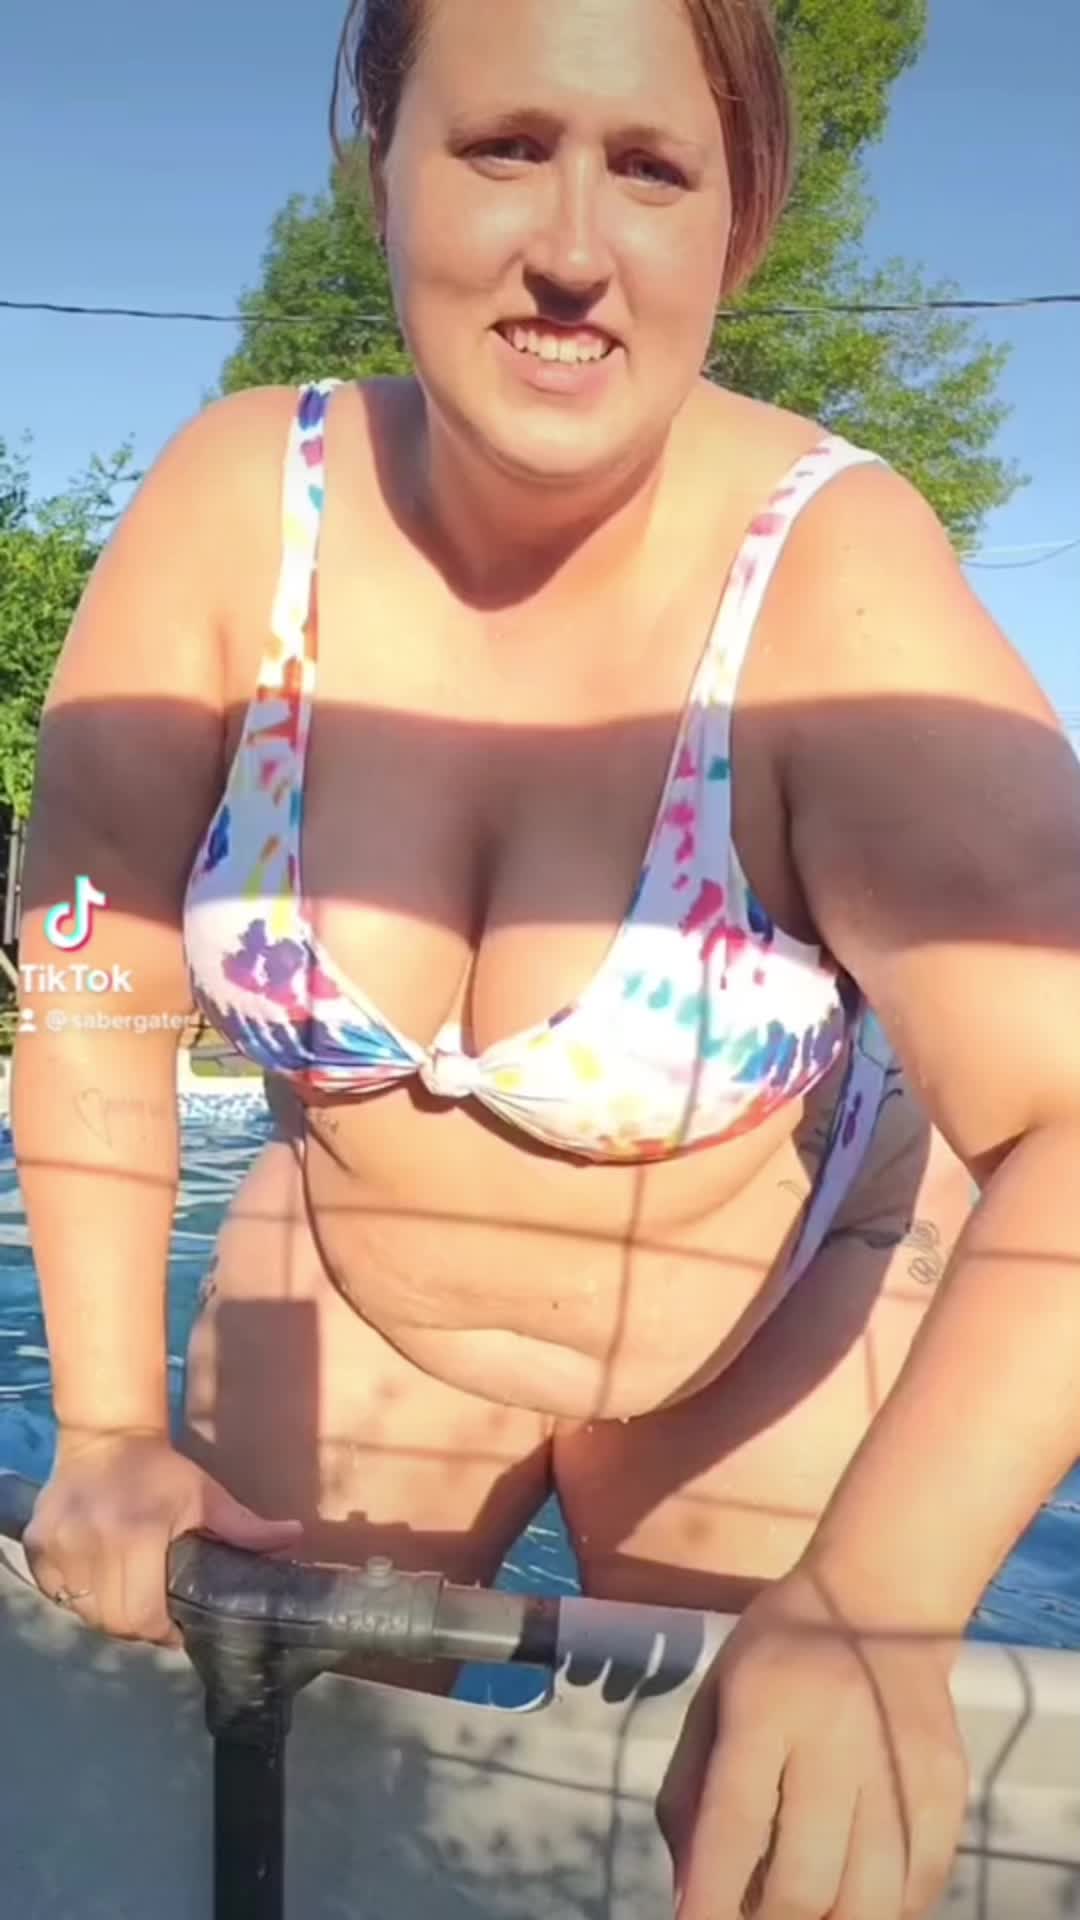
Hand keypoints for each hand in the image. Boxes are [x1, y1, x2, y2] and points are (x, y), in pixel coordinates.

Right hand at [23, 1426, 302, 1645]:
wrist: (105, 1436)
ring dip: (109, 1616)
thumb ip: (245, 1527)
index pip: (145, 1615)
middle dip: (139, 1629)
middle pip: (115, 1622)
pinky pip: (57, 1595)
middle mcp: (94, 1543)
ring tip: (129, 1598)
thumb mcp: (205, 1496)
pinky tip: (98, 1583)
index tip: (177, 1628)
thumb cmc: (161, 1470)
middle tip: (155, 1617)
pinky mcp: (38, 1546)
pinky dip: (78, 1599)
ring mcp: (61, 1546)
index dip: (163, 1632)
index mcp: (138, 1534)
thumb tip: (292, 1537)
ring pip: (86, 1613)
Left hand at [657, 1561, 968, 1918]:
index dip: (713, 1898)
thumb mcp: (714, 1699)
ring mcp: (901, 1763)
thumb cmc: (778, 1655)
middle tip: (751, 1917)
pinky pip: (921, 1884)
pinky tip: (856, 1896)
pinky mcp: (947, 1784)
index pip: (735, 1822)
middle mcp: (837, 1735)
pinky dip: (886, 1911)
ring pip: (869, 1900)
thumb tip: (690, 1896)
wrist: (881, 1598)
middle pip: (804, 1878)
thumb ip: (690, 1794)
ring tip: (804, 1909)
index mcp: (766, 1705)